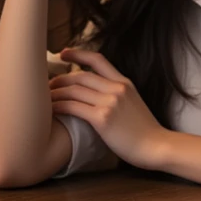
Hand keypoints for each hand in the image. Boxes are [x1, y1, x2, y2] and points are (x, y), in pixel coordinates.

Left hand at [48, 48, 167, 169]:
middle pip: (80, 76)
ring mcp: (110, 102)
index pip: (98, 59)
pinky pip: (74, 107)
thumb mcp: (134, 104)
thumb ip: (117, 95)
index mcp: (124, 83)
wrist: (156, 146)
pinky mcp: (103, 118)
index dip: (78, 53)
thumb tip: (97, 95)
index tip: (63, 53)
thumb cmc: (145, 132)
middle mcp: (116, 88)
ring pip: (74, 90)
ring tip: (43, 99)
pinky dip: (59, 107)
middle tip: (46, 85)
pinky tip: (50, 111)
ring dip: (55, 93)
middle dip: (59, 78)